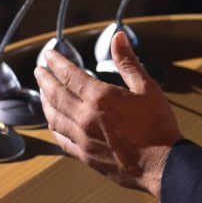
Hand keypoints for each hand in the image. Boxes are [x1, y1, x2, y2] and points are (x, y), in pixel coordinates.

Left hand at [34, 31, 182, 196]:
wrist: (162, 165)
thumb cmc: (158, 125)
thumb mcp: (147, 88)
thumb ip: (128, 62)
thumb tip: (118, 37)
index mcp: (100, 98)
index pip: (70, 75)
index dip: (57, 63)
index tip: (49, 55)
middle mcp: (85, 117)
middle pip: (56, 95)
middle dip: (45, 80)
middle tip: (39, 70)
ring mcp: (82, 138)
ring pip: (53, 117)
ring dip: (45, 102)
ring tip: (43, 93)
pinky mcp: (84, 155)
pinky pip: (60, 138)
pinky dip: (54, 126)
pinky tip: (54, 121)